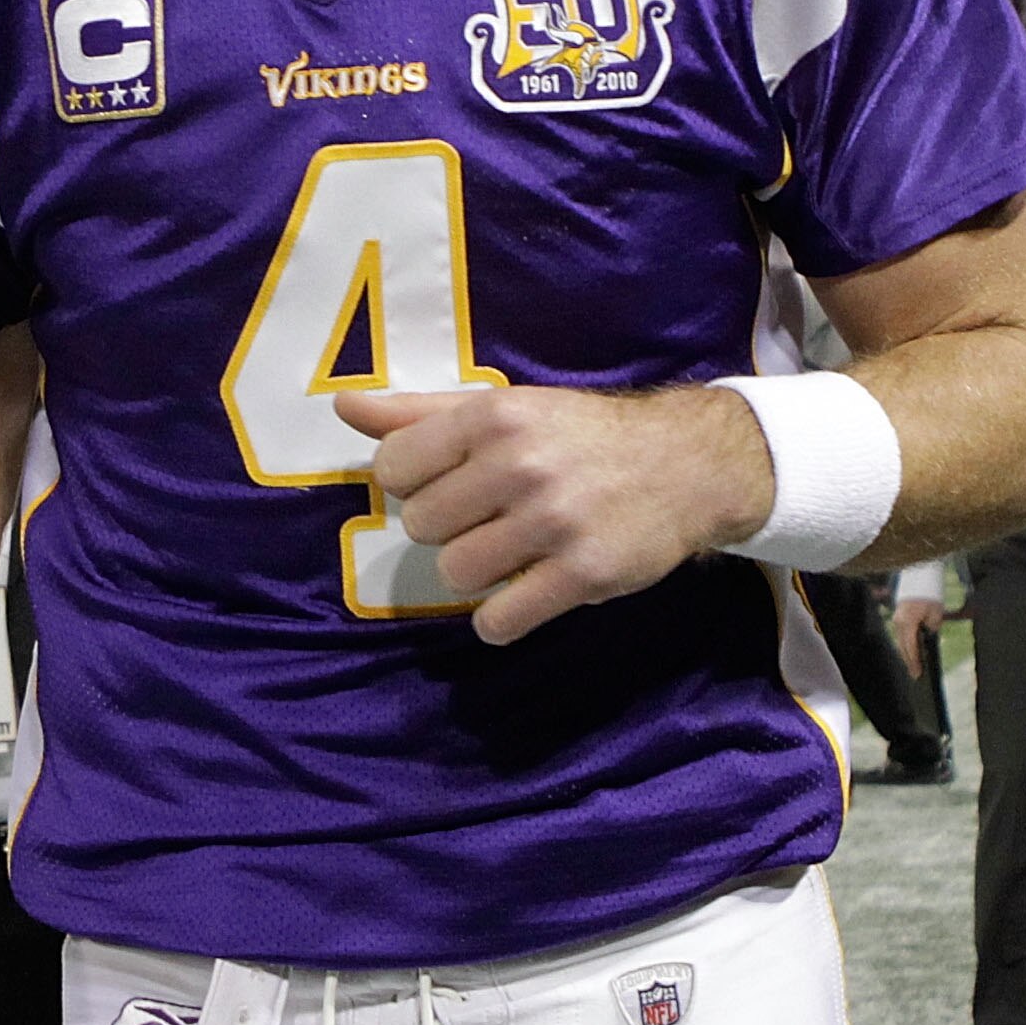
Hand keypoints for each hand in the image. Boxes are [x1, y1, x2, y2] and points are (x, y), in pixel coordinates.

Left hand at [334, 383, 773, 647]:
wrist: (683, 464)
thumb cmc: (579, 435)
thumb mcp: (503, 408)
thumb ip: (418, 412)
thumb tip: (341, 405)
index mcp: (493, 418)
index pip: (395, 466)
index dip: (414, 483)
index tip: (450, 484)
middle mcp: (519, 465)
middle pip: (422, 524)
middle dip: (448, 527)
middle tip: (488, 518)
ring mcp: (552, 522)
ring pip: (456, 573)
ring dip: (476, 573)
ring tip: (510, 553)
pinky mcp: (582, 573)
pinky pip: (502, 620)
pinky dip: (502, 619)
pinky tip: (525, 594)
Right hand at [892, 597, 942, 677]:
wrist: (920, 575)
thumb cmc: (929, 593)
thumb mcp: (936, 613)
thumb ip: (932, 627)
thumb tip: (928, 634)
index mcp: (908, 622)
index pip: (910, 647)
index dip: (914, 662)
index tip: (917, 674)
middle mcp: (899, 622)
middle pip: (902, 646)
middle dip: (908, 661)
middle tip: (914, 674)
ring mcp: (896, 618)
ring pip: (900, 640)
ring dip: (906, 652)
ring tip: (913, 664)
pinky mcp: (898, 614)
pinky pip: (901, 633)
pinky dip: (905, 643)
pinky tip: (910, 649)